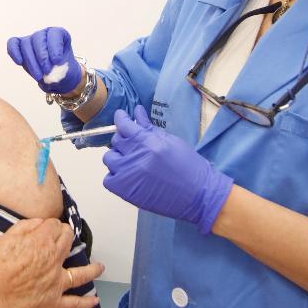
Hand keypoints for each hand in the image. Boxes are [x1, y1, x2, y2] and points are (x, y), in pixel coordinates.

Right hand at [0, 218, 102, 307]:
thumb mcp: (4, 238)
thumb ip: (24, 228)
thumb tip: (39, 224)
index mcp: (42, 242)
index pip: (54, 225)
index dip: (49, 224)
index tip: (45, 226)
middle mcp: (54, 261)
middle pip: (67, 243)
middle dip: (67, 236)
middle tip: (65, 236)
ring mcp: (56, 284)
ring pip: (80, 274)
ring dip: (92, 270)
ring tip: (100, 267)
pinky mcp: (52, 304)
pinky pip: (73, 304)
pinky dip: (85, 303)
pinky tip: (94, 302)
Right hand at [6, 27, 82, 93]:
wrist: (56, 78)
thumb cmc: (63, 70)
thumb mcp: (66, 68)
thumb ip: (58, 65)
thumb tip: (45, 66)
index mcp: (59, 34)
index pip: (55, 34)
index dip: (55, 47)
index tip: (57, 61)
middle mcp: (44, 34)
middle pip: (38, 39)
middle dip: (42, 57)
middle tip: (47, 71)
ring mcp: (31, 39)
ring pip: (26, 44)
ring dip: (31, 61)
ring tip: (38, 76)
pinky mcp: (19, 46)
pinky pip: (13, 44)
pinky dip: (14, 52)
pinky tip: (19, 62)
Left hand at [102, 106, 232, 233]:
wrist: (198, 195)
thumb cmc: (189, 165)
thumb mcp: (171, 141)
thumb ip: (150, 128)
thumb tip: (137, 112)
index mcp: (148, 142)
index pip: (124, 125)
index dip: (121, 119)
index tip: (121, 117)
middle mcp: (135, 157)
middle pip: (116, 141)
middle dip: (124, 139)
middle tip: (135, 145)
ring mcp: (128, 175)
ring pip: (109, 159)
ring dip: (118, 157)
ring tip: (131, 162)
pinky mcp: (126, 192)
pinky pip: (108, 179)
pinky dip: (115, 176)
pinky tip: (128, 176)